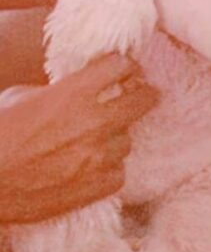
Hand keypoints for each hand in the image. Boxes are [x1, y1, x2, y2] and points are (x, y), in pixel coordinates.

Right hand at [0, 55, 155, 223]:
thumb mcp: (21, 97)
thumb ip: (58, 91)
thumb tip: (79, 89)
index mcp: (73, 93)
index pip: (119, 67)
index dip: (124, 66)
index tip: (126, 69)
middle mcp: (95, 121)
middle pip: (142, 101)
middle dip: (145, 94)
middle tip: (147, 93)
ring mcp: (101, 155)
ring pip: (127, 140)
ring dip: (116, 138)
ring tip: (96, 140)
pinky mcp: (102, 184)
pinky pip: (119, 171)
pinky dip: (108, 168)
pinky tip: (92, 167)